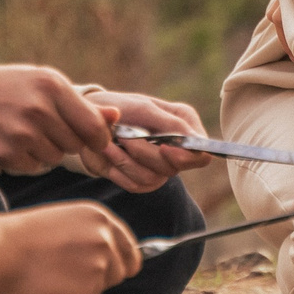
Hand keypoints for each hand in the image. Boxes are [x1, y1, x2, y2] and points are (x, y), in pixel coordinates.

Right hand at [0, 64, 116, 175]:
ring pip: (55, 158)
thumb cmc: (4, 89)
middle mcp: (39, 108)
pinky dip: (26, 160)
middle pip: (76, 145)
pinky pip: (34, 168)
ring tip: (23, 131)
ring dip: (45, 151)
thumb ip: (80, 104)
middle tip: (44, 127)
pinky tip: (10, 142)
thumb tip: (116, 117)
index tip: (92, 139)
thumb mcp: (42, 84)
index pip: (94, 127)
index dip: (98, 138)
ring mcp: (21, 132)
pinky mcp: (5, 153)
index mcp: (52, 85)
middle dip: (66, 140)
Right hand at [0, 202, 140, 293]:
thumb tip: (112, 258)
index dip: (120, 262)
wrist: (0, 251)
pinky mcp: (88, 289)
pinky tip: (47, 285)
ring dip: (82, 288)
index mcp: (101, 218)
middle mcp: (106, 239)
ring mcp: (100, 264)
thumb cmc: (22, 236)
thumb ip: (92, 235)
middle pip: (121, 272)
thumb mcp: (65, 220)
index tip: (111, 270)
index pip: (131, 249)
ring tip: (52, 274)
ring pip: (101, 288)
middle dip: (101, 278)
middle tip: (67, 272)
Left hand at [84, 90, 208, 191]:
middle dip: (144, 153)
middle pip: (174, 167)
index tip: (163, 147)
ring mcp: (160, 167)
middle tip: (124, 136)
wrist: (92, 123)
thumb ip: (171, 123)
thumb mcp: (144, 109)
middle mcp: (177, 149)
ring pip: (153, 178)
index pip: (201, 153)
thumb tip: (194, 139)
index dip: (186, 156)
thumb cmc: (120, 108)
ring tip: (110, 142)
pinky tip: (108, 153)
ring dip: (126, 160)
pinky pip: (136, 185)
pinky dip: (118, 169)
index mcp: (185, 125)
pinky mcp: (143, 180)